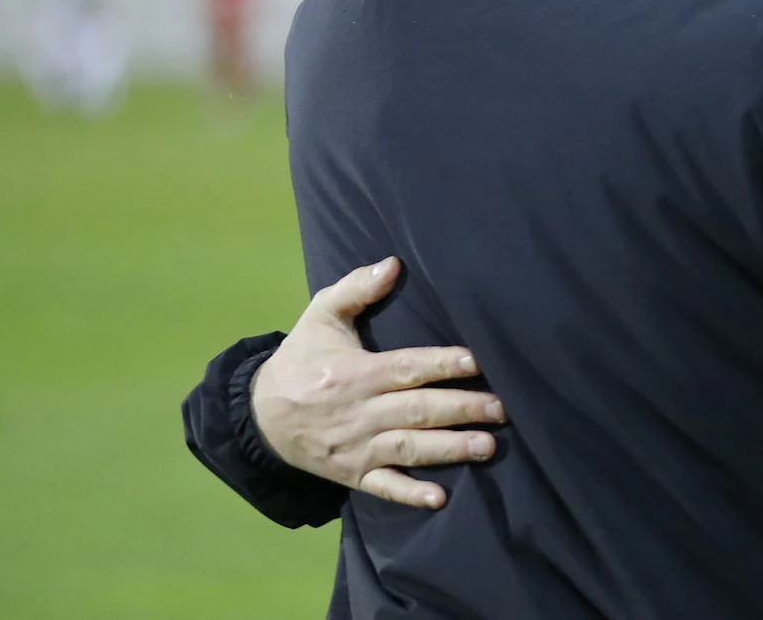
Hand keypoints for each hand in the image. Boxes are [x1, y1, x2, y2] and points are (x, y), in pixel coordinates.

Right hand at [251, 257, 505, 508]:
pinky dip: (409, 494)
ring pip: (408, 448)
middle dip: (462, 409)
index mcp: (354, 373)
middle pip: (417, 410)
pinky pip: (383, 488)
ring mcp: (356, 448)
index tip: (479, 362)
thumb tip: (393, 263)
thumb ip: (356, 288)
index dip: (443, 364)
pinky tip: (438, 499)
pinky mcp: (352, 474)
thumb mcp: (320, 316)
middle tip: (503, 408)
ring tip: (488, 446)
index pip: (406, 368)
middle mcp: (358, 412)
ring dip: (449, 449)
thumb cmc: (301, 359)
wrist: (260, 416)